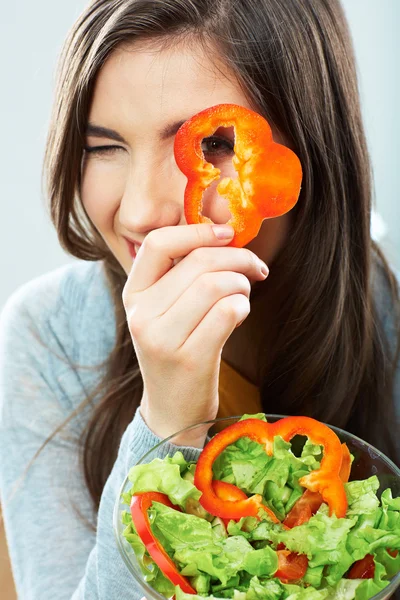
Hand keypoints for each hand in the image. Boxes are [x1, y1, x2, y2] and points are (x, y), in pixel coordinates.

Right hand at [122, 223, 267, 445]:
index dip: (197, 231)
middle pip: (198, 262)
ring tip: (243, 297)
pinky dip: (243, 306)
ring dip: (242, 285)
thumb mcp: (165, 312)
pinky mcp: (189, 357)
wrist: (172, 410)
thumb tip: (225, 237)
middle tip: (256, 269)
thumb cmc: (177, 351)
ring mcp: (162, 337)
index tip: (227, 234)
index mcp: (133, 294)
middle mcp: (141, 314)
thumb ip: (183, 276)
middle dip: (238, 258)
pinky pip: (228, 311)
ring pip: (216, 284)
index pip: (158, 243)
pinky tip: (239, 316)